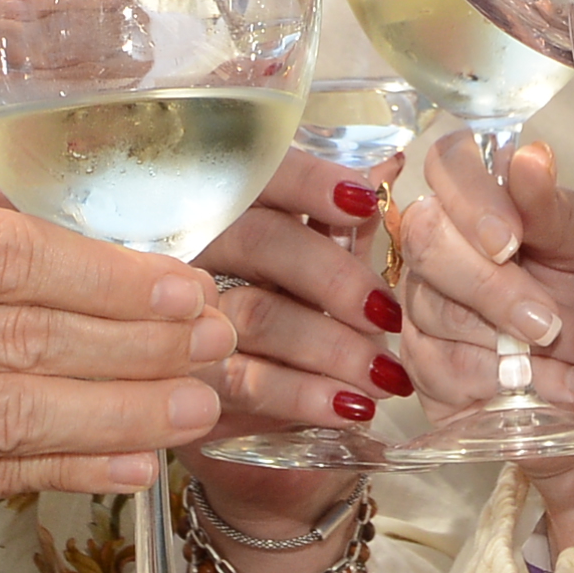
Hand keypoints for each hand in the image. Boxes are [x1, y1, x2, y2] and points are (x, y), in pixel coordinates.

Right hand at [0, 172, 240, 519]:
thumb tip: (137, 254)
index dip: (103, 275)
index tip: (186, 285)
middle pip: (13, 339)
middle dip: (133, 345)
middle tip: (215, 344)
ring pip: (7, 417)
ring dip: (118, 414)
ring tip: (196, 405)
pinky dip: (69, 469)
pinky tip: (135, 459)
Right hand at [186, 141, 419, 442]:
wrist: (233, 408)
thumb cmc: (278, 315)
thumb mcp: (309, 265)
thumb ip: (341, 221)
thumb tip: (390, 165)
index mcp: (227, 206)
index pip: (260, 174)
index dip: (310, 182)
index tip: (365, 201)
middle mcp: (196, 248)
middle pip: (257, 237)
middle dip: (333, 275)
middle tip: (387, 313)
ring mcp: (183, 313)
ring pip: (259, 314)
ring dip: (333, 346)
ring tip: (387, 374)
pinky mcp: (187, 378)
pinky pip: (248, 382)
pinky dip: (306, 395)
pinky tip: (351, 408)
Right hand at [388, 125, 573, 407]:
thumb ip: (556, 210)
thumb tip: (528, 157)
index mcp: (492, 202)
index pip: (449, 165)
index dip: (470, 200)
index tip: (509, 240)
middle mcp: (448, 249)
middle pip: (426, 244)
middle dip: (494, 290)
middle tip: (553, 323)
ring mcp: (430, 312)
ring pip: (436, 315)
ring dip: (524, 348)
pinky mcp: (433, 375)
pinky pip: (447, 374)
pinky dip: (517, 384)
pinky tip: (569, 387)